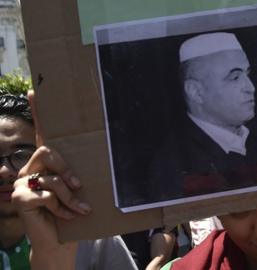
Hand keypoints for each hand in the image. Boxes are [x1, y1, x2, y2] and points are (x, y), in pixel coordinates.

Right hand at [10, 91, 90, 268]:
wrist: (60, 239)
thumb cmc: (73, 210)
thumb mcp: (79, 188)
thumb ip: (81, 173)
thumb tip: (107, 154)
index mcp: (47, 163)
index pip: (43, 134)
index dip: (39, 113)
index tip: (36, 90)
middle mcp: (32, 168)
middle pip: (49, 152)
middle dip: (67, 170)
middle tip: (79, 186)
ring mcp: (23, 183)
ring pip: (51, 178)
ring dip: (70, 197)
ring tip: (79, 209)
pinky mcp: (20, 198)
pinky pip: (46, 195)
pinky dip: (61, 208)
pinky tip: (65, 216)